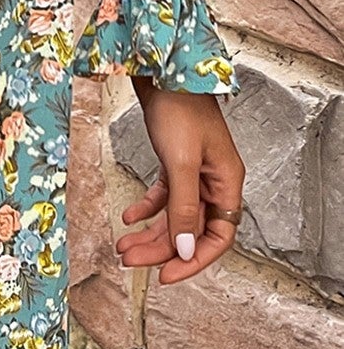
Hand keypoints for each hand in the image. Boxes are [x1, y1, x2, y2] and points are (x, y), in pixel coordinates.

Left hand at [115, 79, 244, 284]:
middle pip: (191, 229)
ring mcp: (195, 172)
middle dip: (161, 248)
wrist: (164, 72)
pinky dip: (146, 207)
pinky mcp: (176, 162)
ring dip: (150, 232)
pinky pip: (164, 196)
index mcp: (226, 183)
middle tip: (129, 260)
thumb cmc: (179, 110)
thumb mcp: (180, 163)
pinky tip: (128, 216)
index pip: (218, 237)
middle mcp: (214, 181)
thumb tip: (186, 249)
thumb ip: (184, 208)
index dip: (194, 260)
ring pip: (175, 215)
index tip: (166, 276)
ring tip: (122, 246)